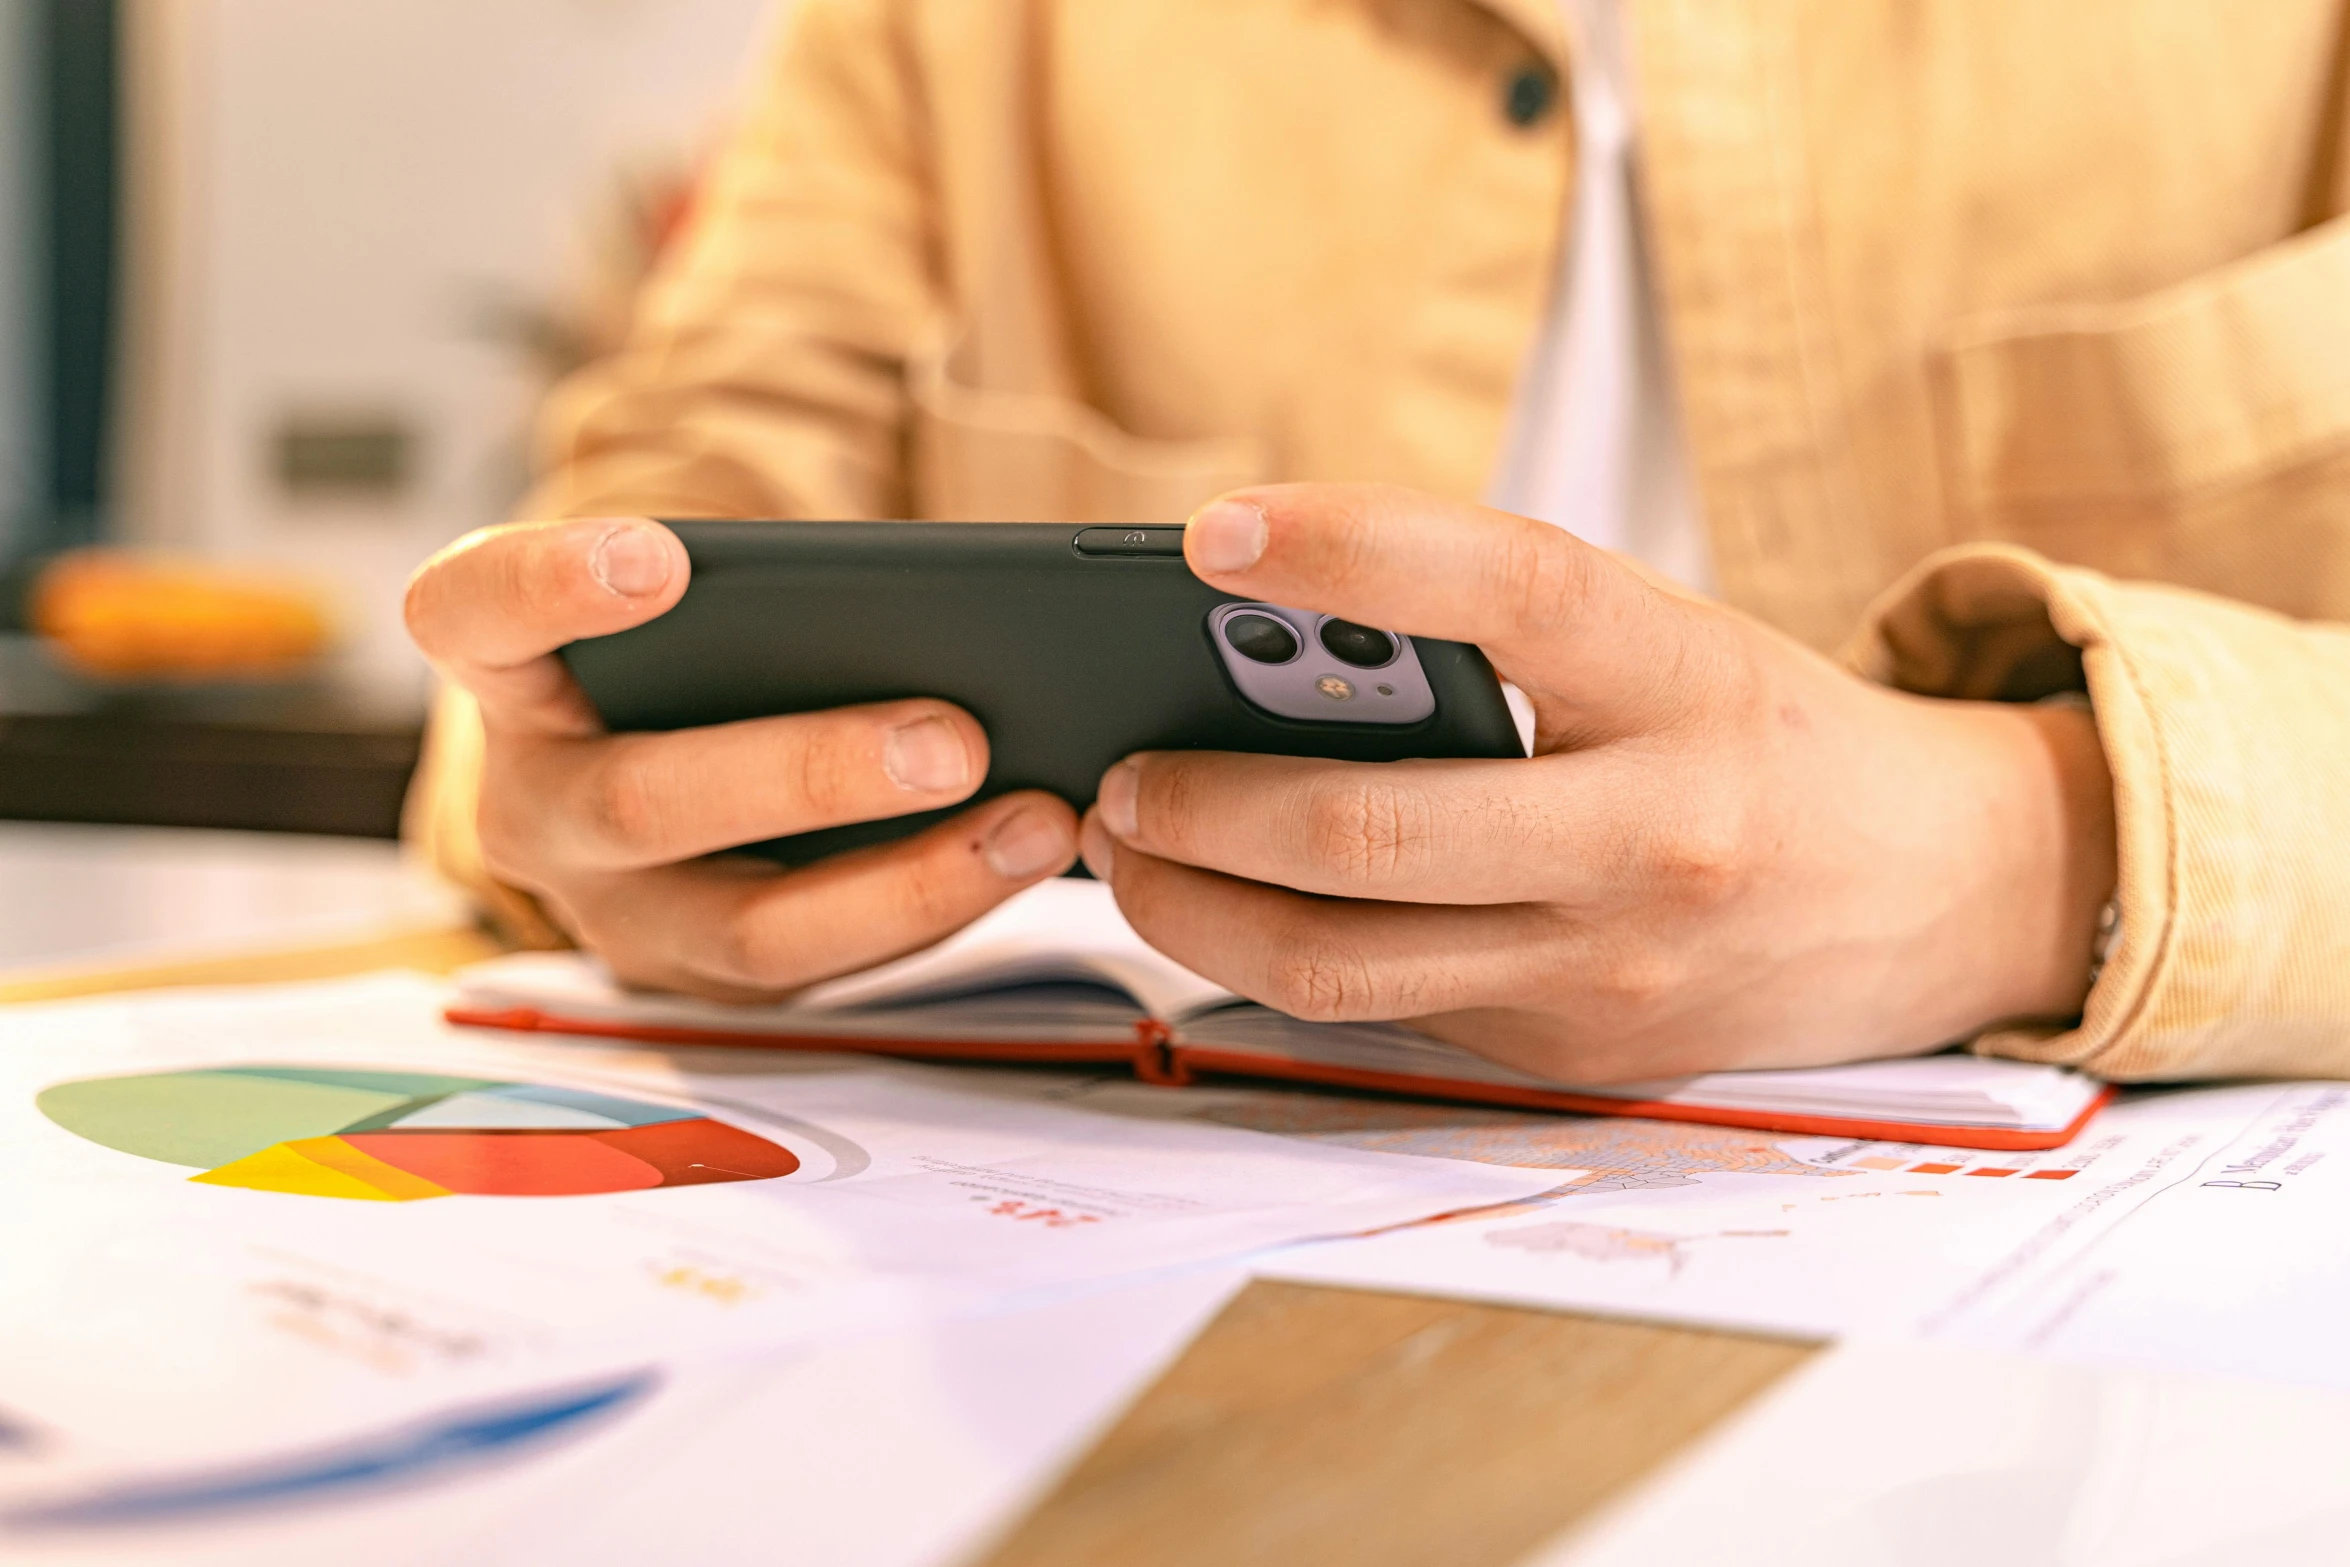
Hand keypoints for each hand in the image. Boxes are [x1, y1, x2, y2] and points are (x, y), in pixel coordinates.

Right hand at [405, 518, 1077, 998]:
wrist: (663, 750)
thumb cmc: (693, 650)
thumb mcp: (701, 604)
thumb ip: (769, 593)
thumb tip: (960, 606)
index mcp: (508, 675)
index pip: (472, 614)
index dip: (550, 586)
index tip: (660, 556)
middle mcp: (536, 804)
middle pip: (645, 801)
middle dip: (813, 775)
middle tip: (953, 737)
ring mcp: (614, 911)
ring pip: (748, 929)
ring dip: (911, 880)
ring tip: (1038, 820)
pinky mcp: (703, 980)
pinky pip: (824, 966)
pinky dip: (936, 908)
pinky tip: (1026, 853)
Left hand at [1081, 485, 2117, 1081]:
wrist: (1940, 893)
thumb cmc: (1762, 738)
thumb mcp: (1666, 644)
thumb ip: (1498, 643)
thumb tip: (1265, 644)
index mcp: (1685, 682)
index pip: (1505, 592)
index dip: (1348, 549)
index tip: (1212, 534)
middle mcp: (1652, 837)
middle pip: (1365, 830)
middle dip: (1194, 802)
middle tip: (1117, 771)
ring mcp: (1607, 970)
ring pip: (1335, 960)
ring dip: (1190, 905)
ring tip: (1130, 851)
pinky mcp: (1572, 1057)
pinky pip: (1380, 1011)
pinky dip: (1280, 955)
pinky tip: (1230, 909)